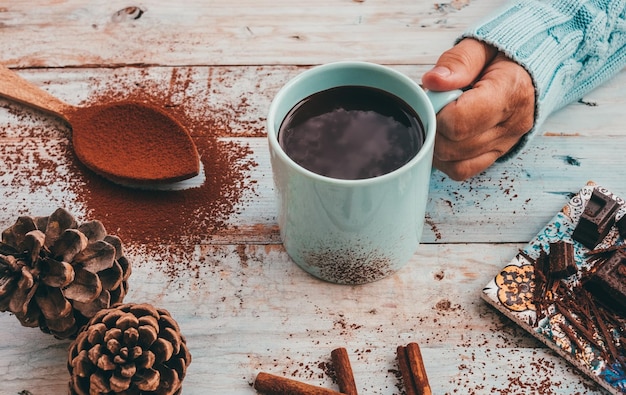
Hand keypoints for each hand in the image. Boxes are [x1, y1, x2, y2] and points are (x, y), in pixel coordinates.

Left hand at [422, 38, 534, 180]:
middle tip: (434, 107)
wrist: (529, 71)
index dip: (436, 113)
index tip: (434, 96)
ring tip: (440, 120)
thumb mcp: (481, 46)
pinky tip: (444, 137)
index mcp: (510, 92)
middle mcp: (512, 124)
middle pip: (453, 146)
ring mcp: (505, 144)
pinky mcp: (496, 155)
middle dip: (433, 128)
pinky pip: (463, 171)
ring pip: (455, 164)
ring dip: (436, 146)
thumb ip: (458, 62)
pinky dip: (446, 159)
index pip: (460, 121)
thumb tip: (432, 81)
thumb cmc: (501, 57)